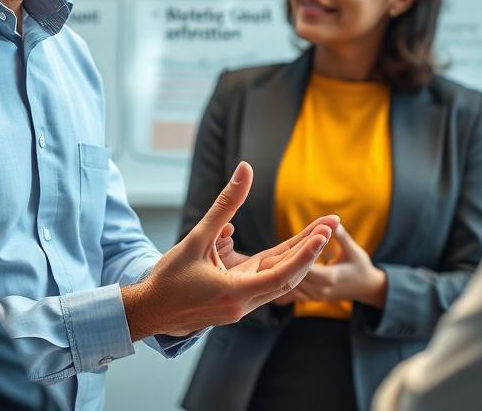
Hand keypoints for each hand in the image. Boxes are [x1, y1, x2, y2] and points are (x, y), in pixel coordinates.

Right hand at [123, 162, 338, 339]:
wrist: (148, 311)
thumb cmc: (169, 277)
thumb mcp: (198, 237)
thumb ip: (225, 204)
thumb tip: (245, 170)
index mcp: (235, 293)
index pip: (282, 274)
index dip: (306, 252)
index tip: (324, 232)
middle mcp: (243, 305)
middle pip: (288, 276)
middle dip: (311, 249)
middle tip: (333, 222)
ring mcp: (241, 307)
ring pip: (278, 280)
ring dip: (298, 255)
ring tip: (320, 231)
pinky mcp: (236, 303)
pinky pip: (265, 282)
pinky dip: (279, 264)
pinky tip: (292, 247)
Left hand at [276, 225, 387, 308]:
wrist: (368, 288)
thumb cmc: (362, 266)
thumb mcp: (353, 250)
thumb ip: (341, 236)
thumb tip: (333, 220)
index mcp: (329, 278)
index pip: (304, 266)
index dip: (293, 255)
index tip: (280, 246)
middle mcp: (318, 289)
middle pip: (292, 276)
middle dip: (281, 264)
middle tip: (265, 254)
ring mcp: (314, 295)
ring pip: (289, 286)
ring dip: (280, 273)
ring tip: (265, 262)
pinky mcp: (311, 297)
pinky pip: (292, 292)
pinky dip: (284, 282)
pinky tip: (273, 273)